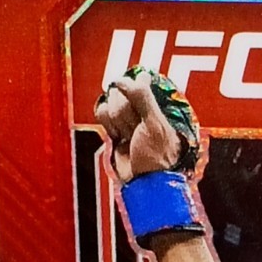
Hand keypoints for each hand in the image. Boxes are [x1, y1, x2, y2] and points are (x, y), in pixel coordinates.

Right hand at [94, 68, 200, 182]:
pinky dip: (107, 124)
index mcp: (159, 103)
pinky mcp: (114, 126)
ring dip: (118, 122)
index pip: (139, 79)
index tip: (140, 107)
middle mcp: (143, 106)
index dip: (135, 92)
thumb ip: (141, 97)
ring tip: (130, 137)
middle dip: (126, 115)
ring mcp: (127, 116)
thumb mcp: (155, 123)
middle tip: (137, 131)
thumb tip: (121, 80)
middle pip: (120, 93)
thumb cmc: (158, 156)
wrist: (145, 181)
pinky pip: (101, 112)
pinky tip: (119, 137)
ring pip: (110, 101)